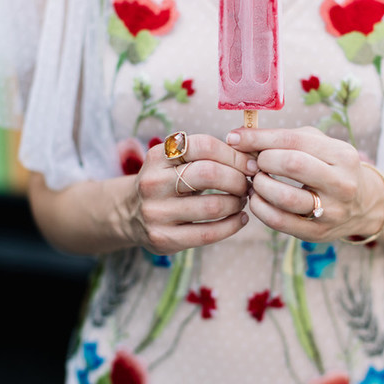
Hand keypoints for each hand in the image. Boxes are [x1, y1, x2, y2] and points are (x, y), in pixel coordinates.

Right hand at [123, 134, 253, 254]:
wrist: (130, 214)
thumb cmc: (167, 183)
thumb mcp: (176, 161)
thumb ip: (208, 155)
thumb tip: (253, 156)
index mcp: (159, 155)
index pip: (204, 146)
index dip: (234, 155)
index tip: (251, 165)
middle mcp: (153, 182)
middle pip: (209, 174)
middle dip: (238, 179)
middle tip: (247, 184)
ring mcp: (156, 212)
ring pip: (212, 206)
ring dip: (237, 203)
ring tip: (241, 200)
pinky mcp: (163, 238)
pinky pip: (209, 233)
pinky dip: (232, 225)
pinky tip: (239, 218)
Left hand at [226, 126, 383, 242]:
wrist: (362, 205)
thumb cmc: (329, 167)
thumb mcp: (317, 145)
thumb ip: (283, 138)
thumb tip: (239, 138)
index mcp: (342, 154)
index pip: (293, 141)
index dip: (258, 138)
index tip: (234, 137)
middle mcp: (341, 183)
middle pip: (290, 164)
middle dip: (262, 161)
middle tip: (253, 163)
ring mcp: (331, 211)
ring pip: (284, 197)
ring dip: (259, 186)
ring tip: (255, 181)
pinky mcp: (317, 233)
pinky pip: (279, 221)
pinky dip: (260, 208)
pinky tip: (257, 199)